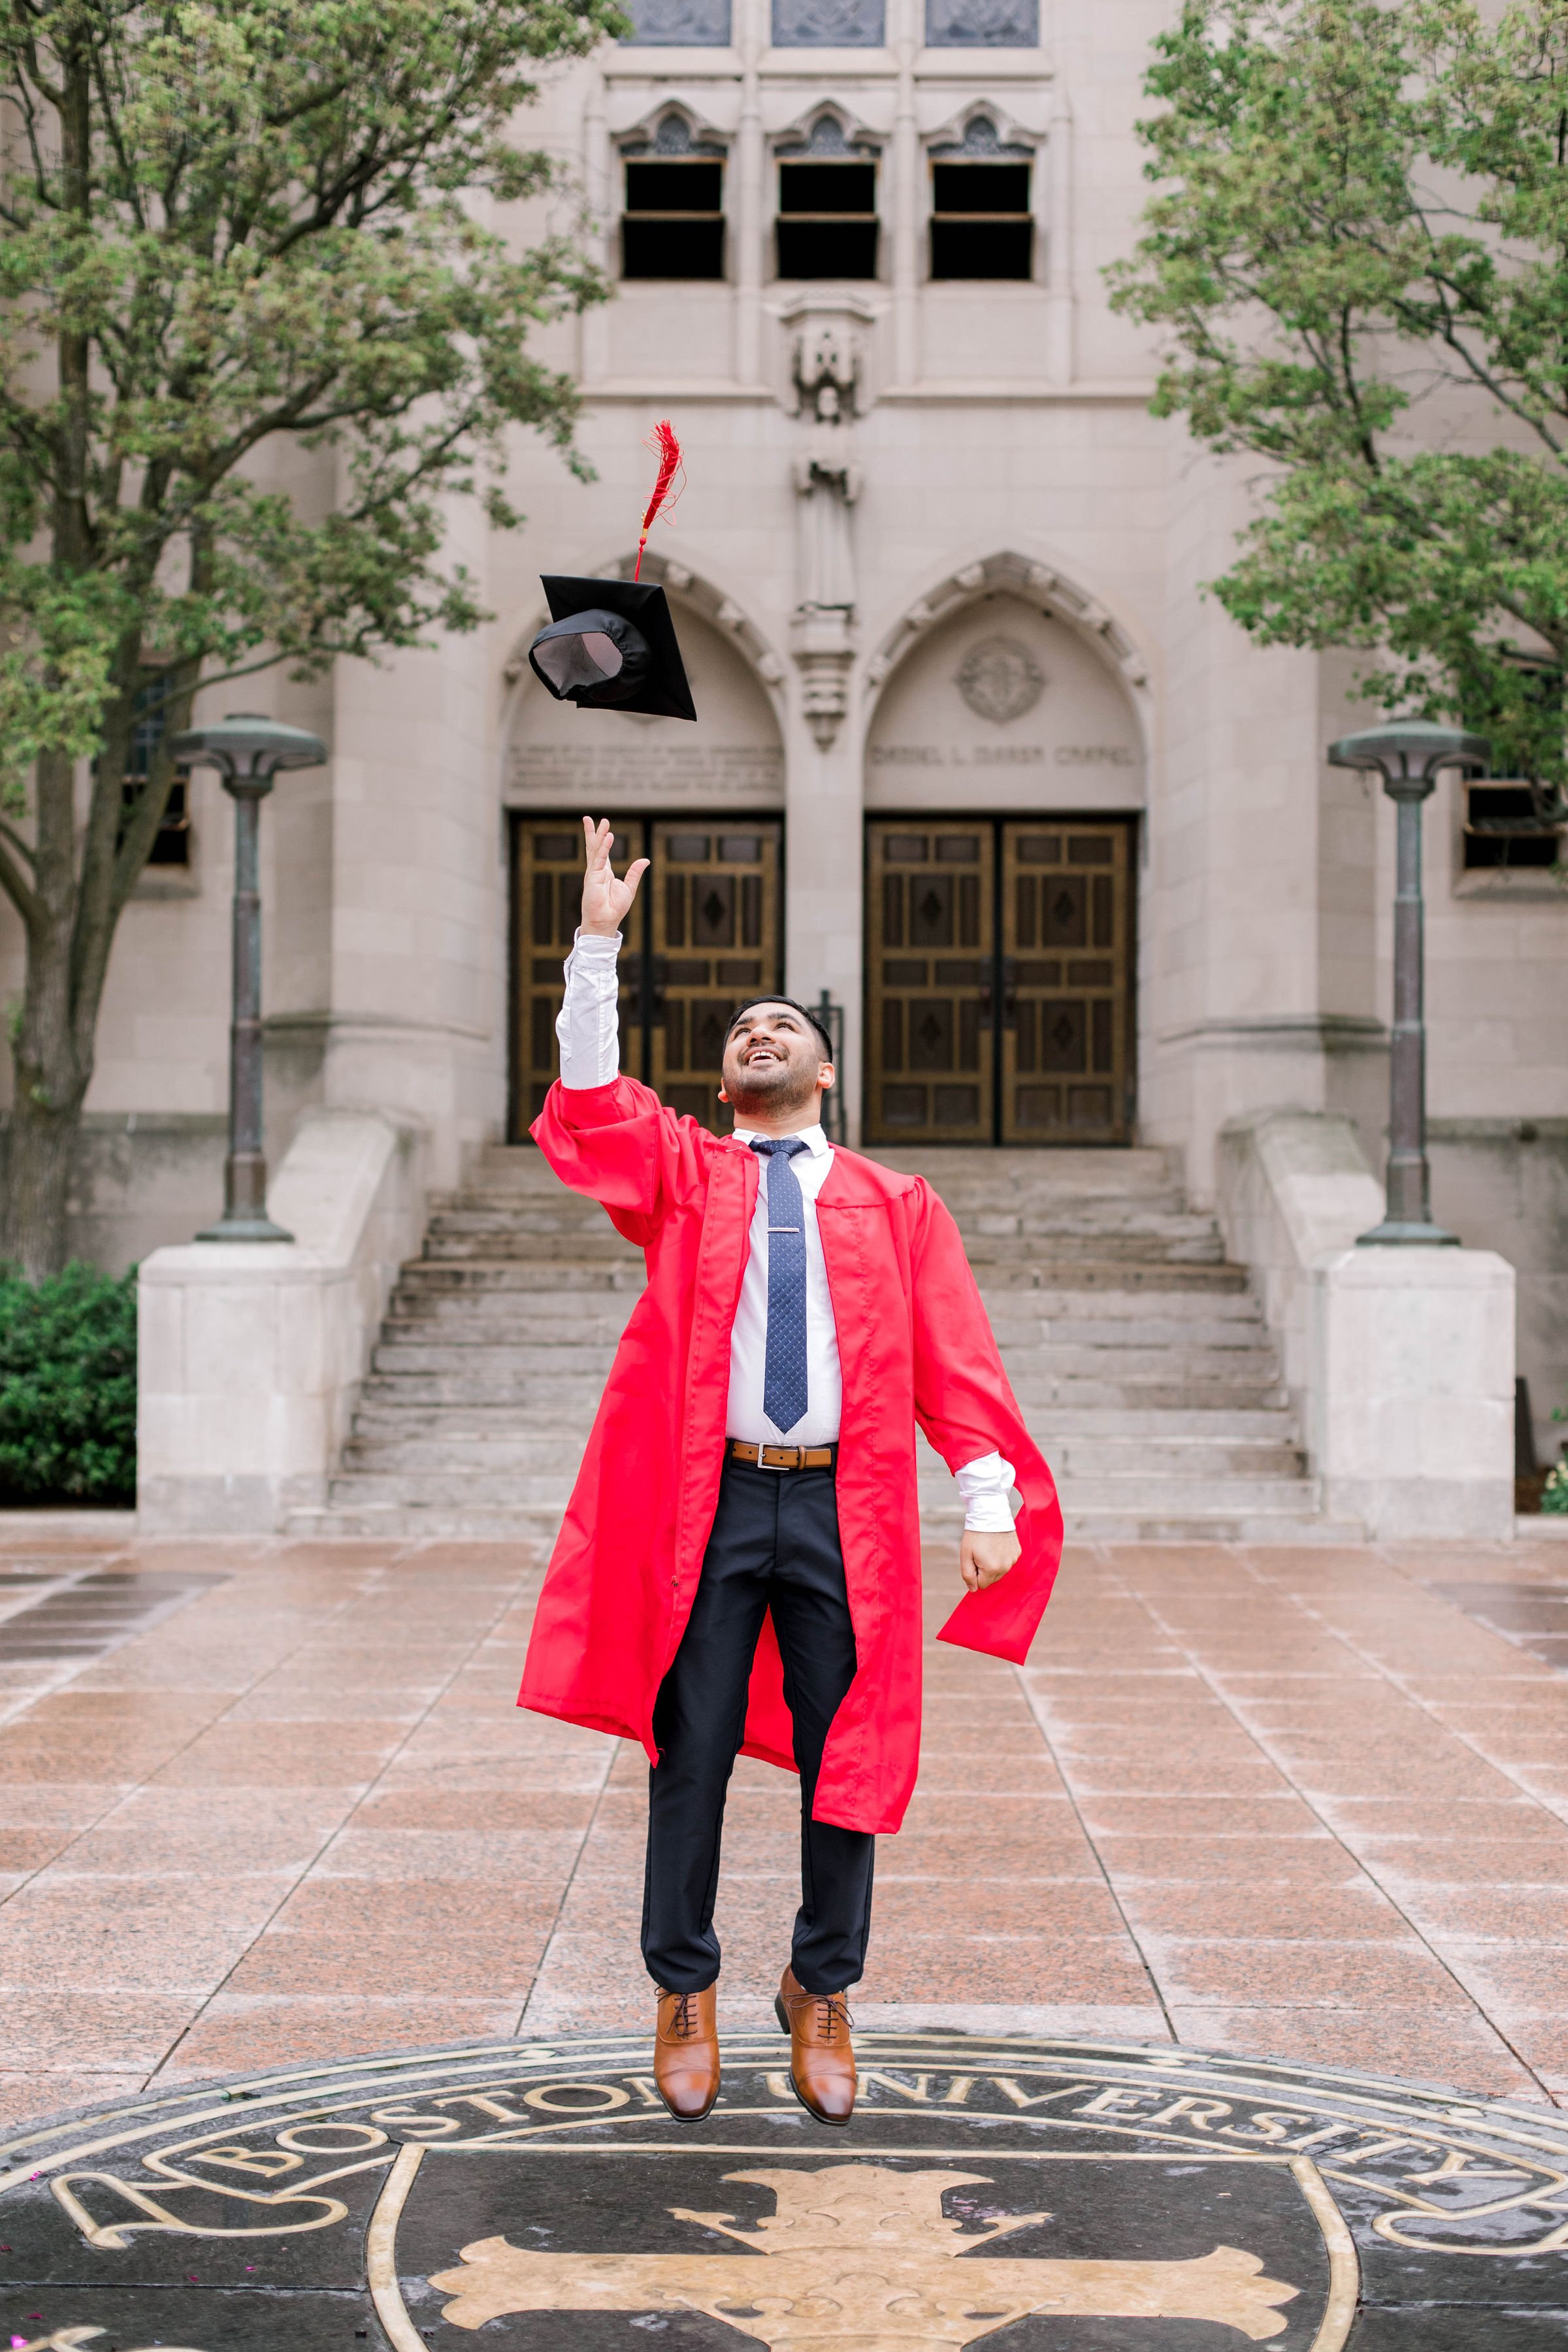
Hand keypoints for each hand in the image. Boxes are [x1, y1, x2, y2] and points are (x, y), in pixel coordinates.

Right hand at [580, 816, 649, 937]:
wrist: (605, 921)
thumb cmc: (615, 908)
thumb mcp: (629, 887)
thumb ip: (635, 872)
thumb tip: (645, 860)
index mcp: (604, 872)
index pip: (602, 852)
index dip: (602, 839)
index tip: (604, 828)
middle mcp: (597, 870)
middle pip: (594, 847)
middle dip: (593, 833)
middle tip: (589, 819)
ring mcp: (593, 873)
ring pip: (595, 849)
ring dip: (598, 835)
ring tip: (602, 822)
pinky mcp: (593, 877)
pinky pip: (599, 859)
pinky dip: (604, 847)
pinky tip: (608, 837)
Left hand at [959, 1528, 1020, 1592]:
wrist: (990, 1515)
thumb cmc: (976, 1535)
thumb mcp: (965, 1555)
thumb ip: (968, 1575)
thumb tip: (973, 1590)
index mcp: (992, 1569)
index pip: (982, 1585)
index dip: (975, 1573)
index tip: (973, 1559)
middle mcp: (1006, 1567)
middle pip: (992, 1579)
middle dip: (984, 1570)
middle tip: (980, 1553)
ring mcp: (1013, 1559)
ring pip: (1000, 1571)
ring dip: (994, 1564)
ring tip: (989, 1548)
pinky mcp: (1018, 1552)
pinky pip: (1008, 1561)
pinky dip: (1002, 1556)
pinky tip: (997, 1545)